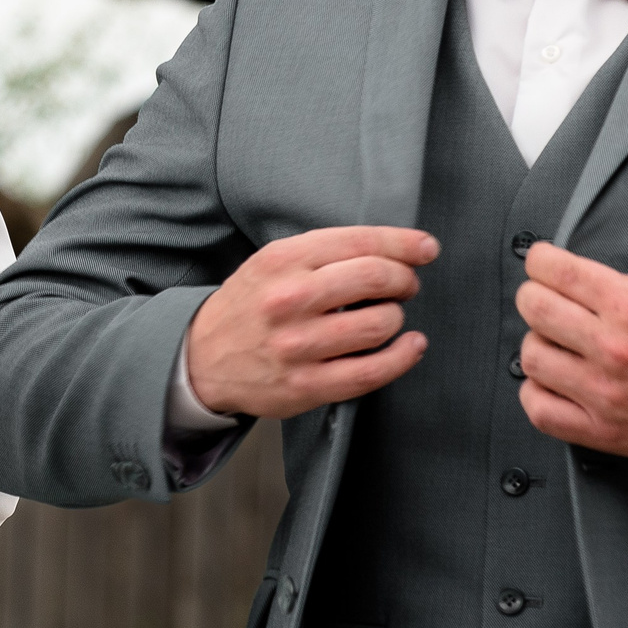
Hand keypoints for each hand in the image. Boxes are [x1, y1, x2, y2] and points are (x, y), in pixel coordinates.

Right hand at [184, 226, 436, 420]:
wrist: (201, 359)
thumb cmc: (250, 305)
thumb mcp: (273, 262)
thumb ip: (325, 253)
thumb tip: (398, 250)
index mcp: (282, 260)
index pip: (359, 242)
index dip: (404, 244)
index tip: (426, 248)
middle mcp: (289, 300)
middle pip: (376, 278)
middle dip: (404, 280)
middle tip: (405, 285)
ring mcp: (298, 346)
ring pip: (379, 324)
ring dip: (397, 317)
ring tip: (388, 317)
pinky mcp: (307, 386)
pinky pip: (373, 371)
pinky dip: (404, 356)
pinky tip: (410, 345)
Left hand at [514, 243, 627, 461]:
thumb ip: (615, 285)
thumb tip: (567, 278)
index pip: (556, 270)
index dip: (540, 261)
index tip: (541, 264)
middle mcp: (613, 347)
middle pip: (534, 308)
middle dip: (534, 297)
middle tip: (545, 302)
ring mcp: (604, 392)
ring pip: (531, 357)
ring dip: (538, 345)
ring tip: (557, 346)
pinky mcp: (602, 430)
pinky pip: (539, 408)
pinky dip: (537, 392)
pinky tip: (554, 382)